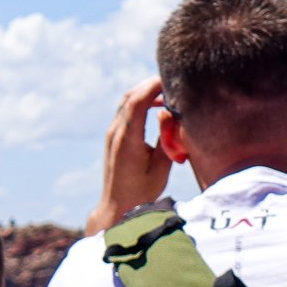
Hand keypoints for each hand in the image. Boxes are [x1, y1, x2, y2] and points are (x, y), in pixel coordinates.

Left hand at [87, 77, 171, 234]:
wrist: (117, 207)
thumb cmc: (142, 192)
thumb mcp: (161, 168)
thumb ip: (167, 138)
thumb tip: (171, 114)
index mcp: (128, 140)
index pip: (138, 101)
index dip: (154, 85)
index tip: (173, 79)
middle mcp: (116, 133)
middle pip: (131, 96)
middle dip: (151, 84)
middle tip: (174, 82)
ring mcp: (112, 134)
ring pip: (127, 101)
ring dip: (146, 92)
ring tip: (169, 93)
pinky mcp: (114, 136)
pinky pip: (126, 110)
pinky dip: (141, 102)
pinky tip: (158, 107)